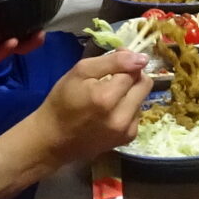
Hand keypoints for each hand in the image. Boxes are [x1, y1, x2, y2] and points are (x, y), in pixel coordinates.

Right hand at [33, 49, 155, 164]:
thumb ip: (113, 62)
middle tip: (113, 78)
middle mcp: (122, 116)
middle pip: (145, 85)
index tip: (112, 62)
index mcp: (107, 97)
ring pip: (142, 99)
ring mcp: (126, 130)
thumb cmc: (62, 102)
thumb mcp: (80, 72)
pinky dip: (127, 108)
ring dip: (129, 93)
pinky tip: (110, 112)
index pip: (133, 71)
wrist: (53, 139)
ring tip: (107, 97)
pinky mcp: (127, 138)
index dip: (125, 62)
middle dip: (132, 77)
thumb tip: (142, 58)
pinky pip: (136, 114)